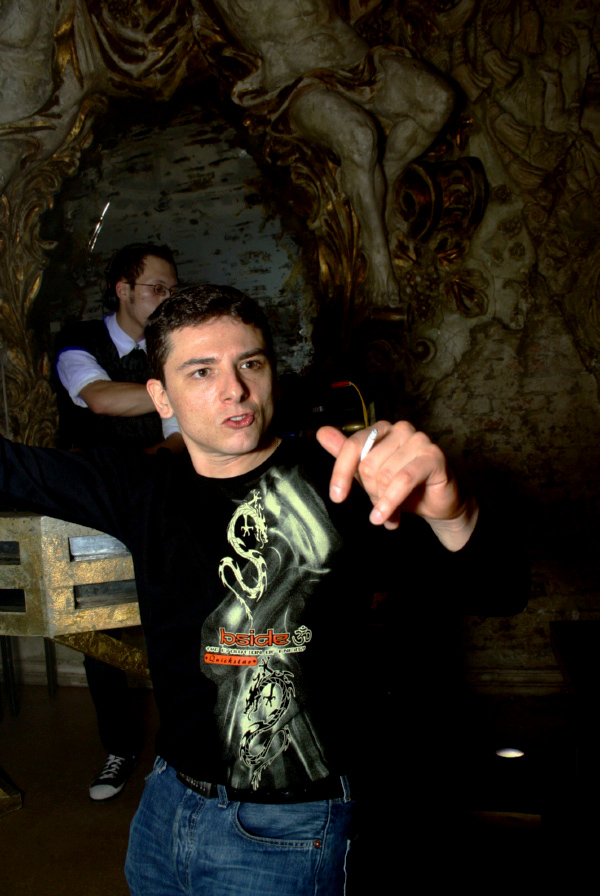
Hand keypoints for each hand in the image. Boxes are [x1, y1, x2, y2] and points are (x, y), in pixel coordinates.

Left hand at [317, 422, 476, 544]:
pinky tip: (387, 520)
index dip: (341, 473)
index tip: (337, 497)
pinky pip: (403, 480)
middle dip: (371, 491)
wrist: (438, 504)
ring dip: (383, 501)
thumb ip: (347, 454)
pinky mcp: (434, 457)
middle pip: (369, 464)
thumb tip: (321, 432)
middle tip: (380, 503)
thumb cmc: (403, 487)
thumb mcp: (369, 474)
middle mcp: (401, 429)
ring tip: (388, 512)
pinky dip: (391, 502)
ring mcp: (419, 440)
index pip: (353, 445)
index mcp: (383, 429)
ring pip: (385, 474)